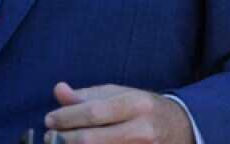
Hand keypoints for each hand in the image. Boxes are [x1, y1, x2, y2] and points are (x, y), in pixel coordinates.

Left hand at [44, 82, 194, 143]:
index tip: (49, 119)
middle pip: (91, 140)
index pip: (93, 113)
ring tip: (61, 142)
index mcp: (136, 104)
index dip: (66, 118)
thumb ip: (85, 95)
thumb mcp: (118, 93)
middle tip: (50, 135)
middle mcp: (142, 130)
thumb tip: (58, 90)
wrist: (180, 128)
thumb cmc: (141, 108)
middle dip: (64, 139)